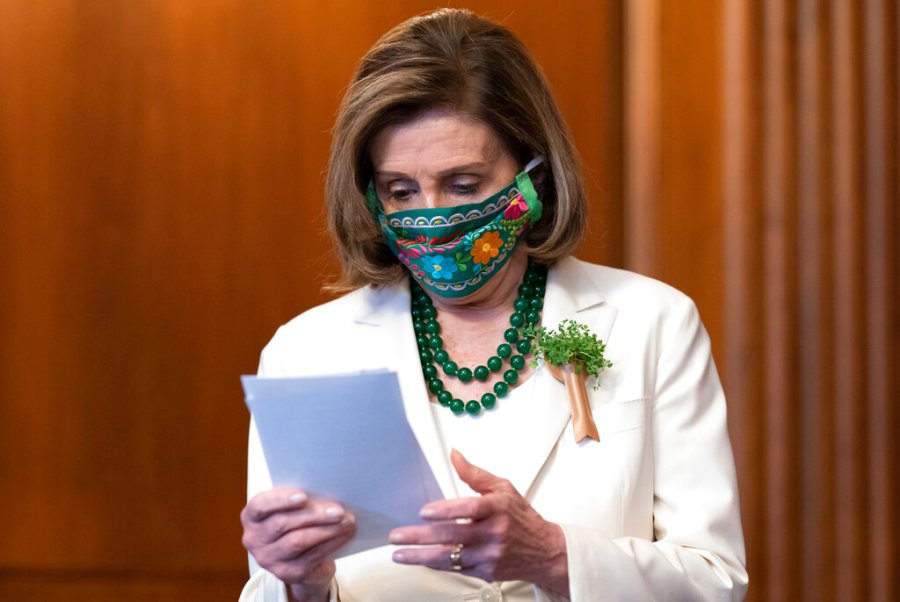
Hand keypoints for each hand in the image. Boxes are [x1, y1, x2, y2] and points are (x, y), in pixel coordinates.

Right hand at [240, 488, 355, 601]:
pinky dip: (332, 543)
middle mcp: (255, 539)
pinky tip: (345, 533)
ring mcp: (270, 559)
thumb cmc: (295, 522)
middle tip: (338, 509)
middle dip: (313, 515)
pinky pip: (312, 556)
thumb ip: (299, 499)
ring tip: (347, 520)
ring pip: (299, 541)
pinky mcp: (288, 573)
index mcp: (251, 517)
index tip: (303, 495)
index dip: (280, 500)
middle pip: (282, 524)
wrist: (299, 557)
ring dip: (327, 529)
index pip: (259, 506)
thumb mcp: (290, 508)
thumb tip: (326, 488)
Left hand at [389, 450, 568, 595]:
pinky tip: (419, 559)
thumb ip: (475, 474)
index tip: (424, 512)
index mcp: (496, 508)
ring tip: (400, 554)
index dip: (445, 511)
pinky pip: (455, 568)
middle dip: (420, 536)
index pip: (469, 509)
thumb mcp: (502, 488)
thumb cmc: (520, 517)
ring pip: (450, 556)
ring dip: (421, 556)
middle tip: (397, 535)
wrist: (543, 551)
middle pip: (452, 535)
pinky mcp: (485, 571)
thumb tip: (454, 455)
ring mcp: (488, 555)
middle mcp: (492, 533)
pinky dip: (435, 564)